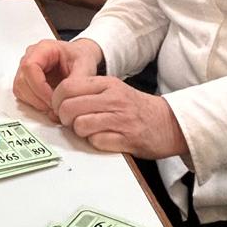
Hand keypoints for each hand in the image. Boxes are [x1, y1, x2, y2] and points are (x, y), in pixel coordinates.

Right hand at [13, 38, 102, 118]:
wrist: (80, 58)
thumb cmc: (80, 57)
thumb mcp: (85, 65)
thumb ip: (77, 80)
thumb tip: (66, 97)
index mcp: (43, 48)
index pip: (30, 67)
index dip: (39, 86)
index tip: (53, 100)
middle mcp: (31, 57)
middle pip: (22, 80)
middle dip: (38, 98)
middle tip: (55, 107)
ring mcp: (26, 70)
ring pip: (20, 89)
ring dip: (35, 103)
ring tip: (54, 107)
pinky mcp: (26, 81)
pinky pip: (22, 95)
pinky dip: (34, 104)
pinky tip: (49, 105)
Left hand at [51, 74, 189, 157]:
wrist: (170, 123)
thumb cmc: (137, 108)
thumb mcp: (114, 90)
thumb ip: (89, 92)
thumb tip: (60, 102)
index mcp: (107, 83)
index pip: (67, 86)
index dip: (56, 100)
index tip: (59, 108)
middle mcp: (113, 99)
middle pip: (69, 107)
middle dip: (64, 118)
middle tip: (70, 122)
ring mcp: (120, 119)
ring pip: (80, 125)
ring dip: (79, 132)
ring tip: (88, 131)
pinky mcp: (126, 139)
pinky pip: (96, 141)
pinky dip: (94, 143)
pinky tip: (102, 139)